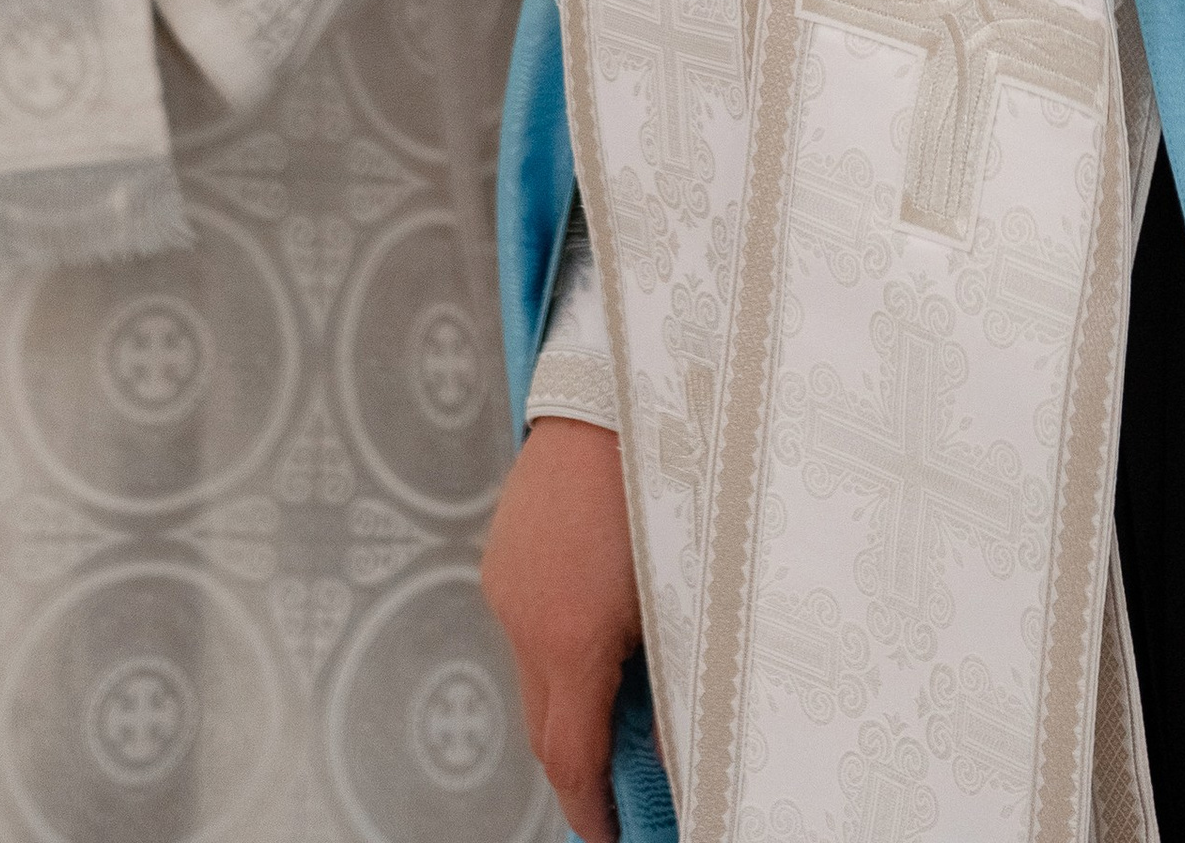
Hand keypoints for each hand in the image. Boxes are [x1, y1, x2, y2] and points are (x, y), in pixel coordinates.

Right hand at [481, 417, 640, 842]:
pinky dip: (557, 642)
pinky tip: (601, 619)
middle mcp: (522, 616)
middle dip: (579, 762)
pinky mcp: (504, 549)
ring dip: (569, 694)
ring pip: (533, 670)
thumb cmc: (667, 482)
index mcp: (567, 638)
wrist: (618, 386)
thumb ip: (670, 681)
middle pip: (543, 724)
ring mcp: (506, 579)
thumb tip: (668, 746)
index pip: (568, 760)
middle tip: (620, 784)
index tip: (613, 833)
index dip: (591, 811)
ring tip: (625, 689)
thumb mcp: (680, 594)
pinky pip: (526, 620)